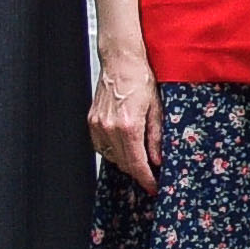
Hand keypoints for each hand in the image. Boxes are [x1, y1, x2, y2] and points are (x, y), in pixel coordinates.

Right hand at [89, 53, 159, 190]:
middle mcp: (109, 127)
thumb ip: (156, 137)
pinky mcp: (92, 121)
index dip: (146, 179)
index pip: (137, 163)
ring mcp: (98, 125)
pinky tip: (124, 146)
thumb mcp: (157, 109)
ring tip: (140, 157)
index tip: (153, 187)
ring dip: (126, 161)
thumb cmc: (140, 79)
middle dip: (138, 171)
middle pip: (124, 163)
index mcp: (128, 125)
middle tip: (151, 173)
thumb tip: (157, 159)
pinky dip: (113, 151)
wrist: (121, 61)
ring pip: (112, 157)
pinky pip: (102, 147)